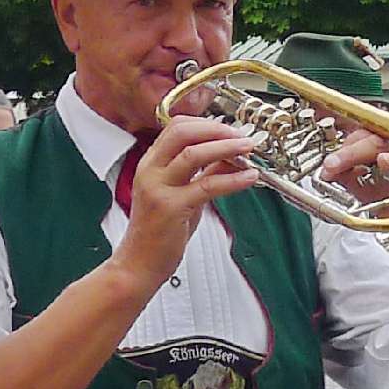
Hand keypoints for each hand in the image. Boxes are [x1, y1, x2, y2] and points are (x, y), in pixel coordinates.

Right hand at [120, 116, 264, 276]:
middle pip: (182, 132)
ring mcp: (158, 189)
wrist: (138, 265)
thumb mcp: (182, 195)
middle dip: (216, 129)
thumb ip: (203, 173)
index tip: (230, 129)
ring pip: (193, 154)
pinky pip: (207, 185)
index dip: (206, 123)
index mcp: (150, 164)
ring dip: (226, 147)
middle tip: (241, 136)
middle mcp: (150, 171)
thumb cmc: (158, 232)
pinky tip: (249, 177)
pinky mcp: (171, 208)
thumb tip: (230, 156)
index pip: (176, 127)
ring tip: (249, 148)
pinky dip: (233, 178)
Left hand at [323, 130, 388, 257]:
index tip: (326, 158)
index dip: (341, 140)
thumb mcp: (358, 187)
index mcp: (375, 145)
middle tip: (331, 164)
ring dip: (368, 148)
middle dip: (349, 150)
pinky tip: (383, 162)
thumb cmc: (386, 199)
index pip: (358, 133)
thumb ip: (344, 175)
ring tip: (350, 158)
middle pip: (372, 135)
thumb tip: (326, 170)